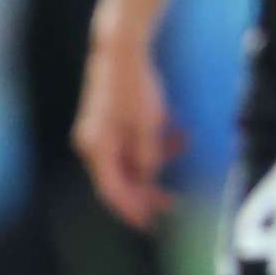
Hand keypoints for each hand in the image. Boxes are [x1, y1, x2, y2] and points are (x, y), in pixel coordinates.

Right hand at [71, 36, 177, 228]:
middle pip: (119, 178)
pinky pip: (129, 142)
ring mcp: (99, 131)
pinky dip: (151, 143)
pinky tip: (174, 132)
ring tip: (183, 144)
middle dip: (147, 190)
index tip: (149, 224)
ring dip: (156, 159)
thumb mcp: (148, 126)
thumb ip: (148, 158)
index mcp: (98, 148)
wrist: (121, 50)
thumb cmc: (135, 87)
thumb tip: (148, 181)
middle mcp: (93, 143)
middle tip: (172, 203)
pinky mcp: (107, 120)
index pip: (112, 191)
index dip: (131, 210)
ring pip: (128, 159)